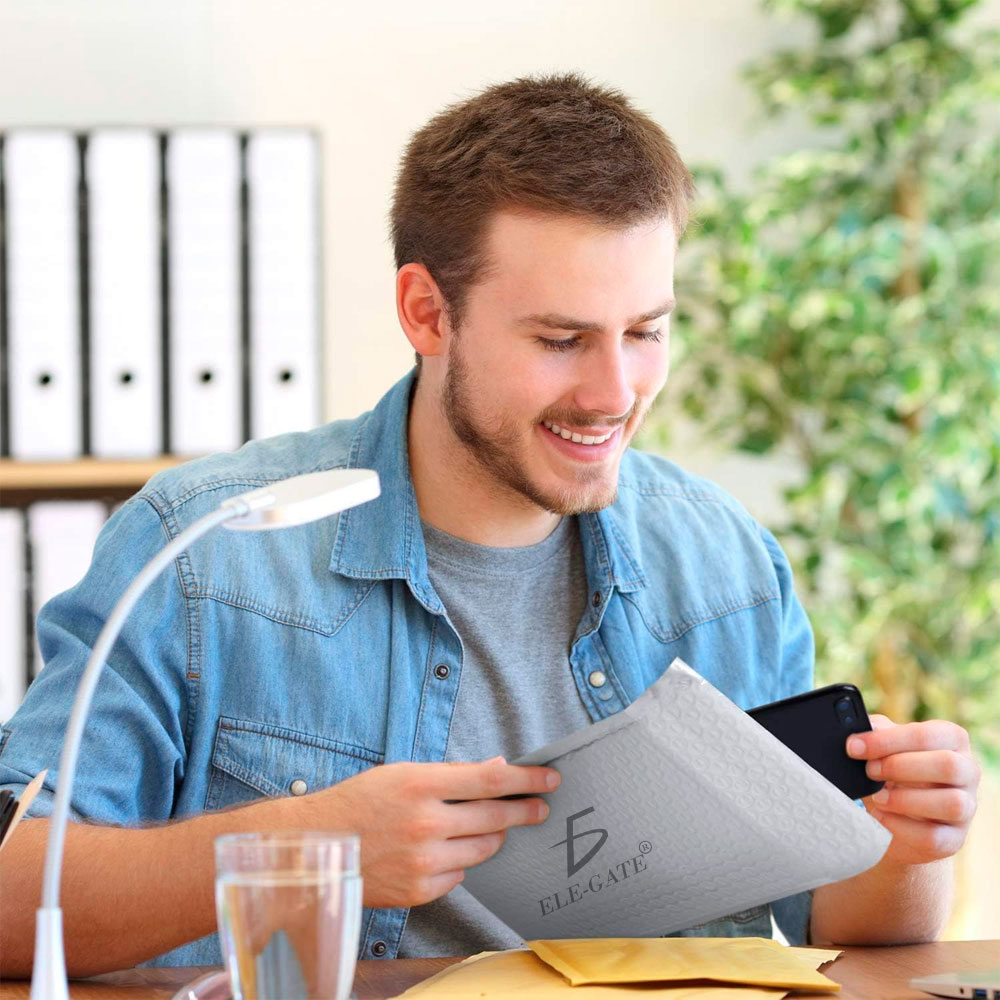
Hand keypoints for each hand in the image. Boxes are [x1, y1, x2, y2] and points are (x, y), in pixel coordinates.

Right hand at [302, 756, 559, 907]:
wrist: (316, 849)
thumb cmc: (359, 803)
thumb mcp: (403, 774)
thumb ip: (452, 774)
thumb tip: (497, 768)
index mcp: (421, 785)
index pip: (491, 781)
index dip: (526, 779)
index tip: (549, 778)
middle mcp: (426, 824)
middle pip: (496, 816)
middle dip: (525, 810)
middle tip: (541, 807)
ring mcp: (423, 861)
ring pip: (483, 848)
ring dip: (493, 835)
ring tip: (490, 826)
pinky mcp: (420, 890)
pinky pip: (460, 875)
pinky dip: (460, 861)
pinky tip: (445, 850)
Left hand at [847, 715, 979, 865]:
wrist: (899, 812)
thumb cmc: (894, 768)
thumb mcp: (886, 744)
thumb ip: (876, 733)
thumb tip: (859, 732)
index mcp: (952, 739)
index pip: (927, 735)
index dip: (887, 741)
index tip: (854, 747)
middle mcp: (968, 771)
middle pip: (947, 765)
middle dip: (900, 767)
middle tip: (869, 771)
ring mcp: (967, 807)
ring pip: (952, 803)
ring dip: (905, 800)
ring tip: (876, 796)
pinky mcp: (954, 838)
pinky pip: (934, 837)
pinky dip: (901, 827)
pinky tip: (880, 816)